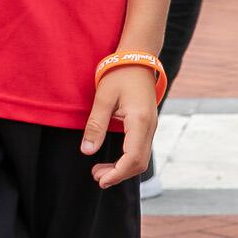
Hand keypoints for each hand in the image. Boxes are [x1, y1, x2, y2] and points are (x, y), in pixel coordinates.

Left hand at [82, 65, 159, 187]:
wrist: (138, 58)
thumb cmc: (119, 75)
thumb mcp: (103, 98)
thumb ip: (96, 125)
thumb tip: (87, 151)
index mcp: (140, 121)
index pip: (133, 158)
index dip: (117, 173)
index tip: (101, 180)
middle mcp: (150, 127)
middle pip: (139, 163)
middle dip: (119, 174)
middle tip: (96, 176)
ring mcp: (151, 126)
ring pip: (141, 158)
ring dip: (123, 168)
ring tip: (99, 170)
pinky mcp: (147, 125)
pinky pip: (140, 149)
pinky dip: (127, 159)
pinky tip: (113, 159)